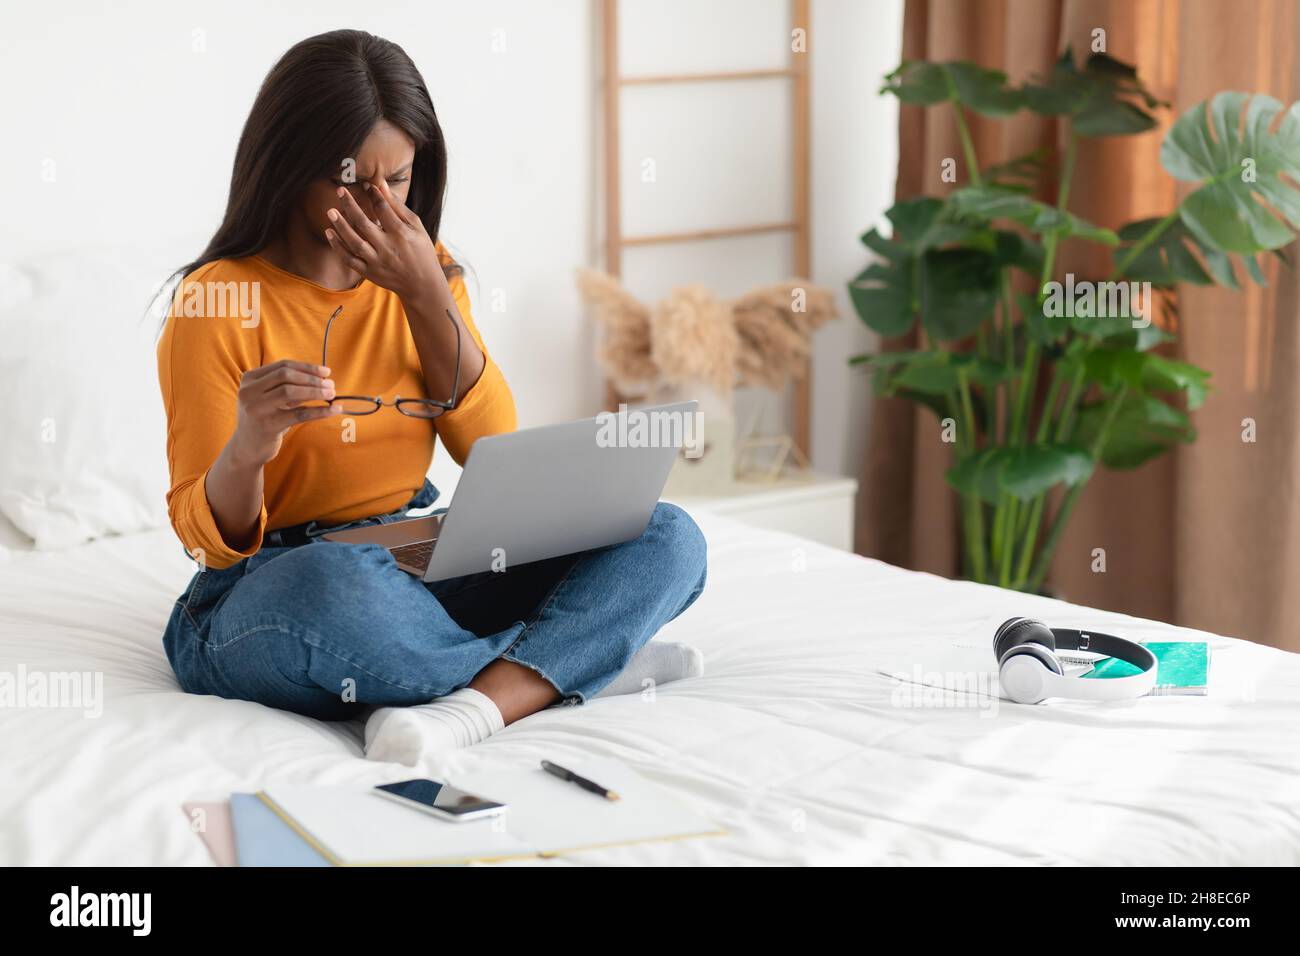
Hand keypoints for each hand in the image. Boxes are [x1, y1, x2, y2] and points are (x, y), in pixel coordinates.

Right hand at [229, 359, 339, 466]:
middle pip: (286, 376)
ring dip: (315, 391)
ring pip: (290, 392)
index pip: (282, 366)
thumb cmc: (263, 419)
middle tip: (331, 384)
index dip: (307, 368)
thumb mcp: (270, 398)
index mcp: (249, 379)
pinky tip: (333, 410)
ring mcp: (256, 408)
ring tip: (332, 394)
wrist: (247, 448)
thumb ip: (288, 387)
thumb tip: (322, 379)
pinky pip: (299, 414)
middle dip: (312, 379)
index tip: (326, 372)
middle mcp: (249, 391)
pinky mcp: (268, 426)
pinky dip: (319, 411)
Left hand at [324, 178, 445, 300]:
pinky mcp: (370, 273)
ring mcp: (377, 262)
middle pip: (364, 223)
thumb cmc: (421, 251)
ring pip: (354, 242)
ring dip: (340, 226)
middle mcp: (388, 248)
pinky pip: (349, 260)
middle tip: (340, 191)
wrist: (422, 285)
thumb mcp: (416, 227)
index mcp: (402, 234)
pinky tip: (329, 233)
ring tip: (330, 211)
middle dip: (350, 205)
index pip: (383, 209)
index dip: (373, 194)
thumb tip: (381, 185)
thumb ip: (397, 206)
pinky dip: (338, 247)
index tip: (366, 185)